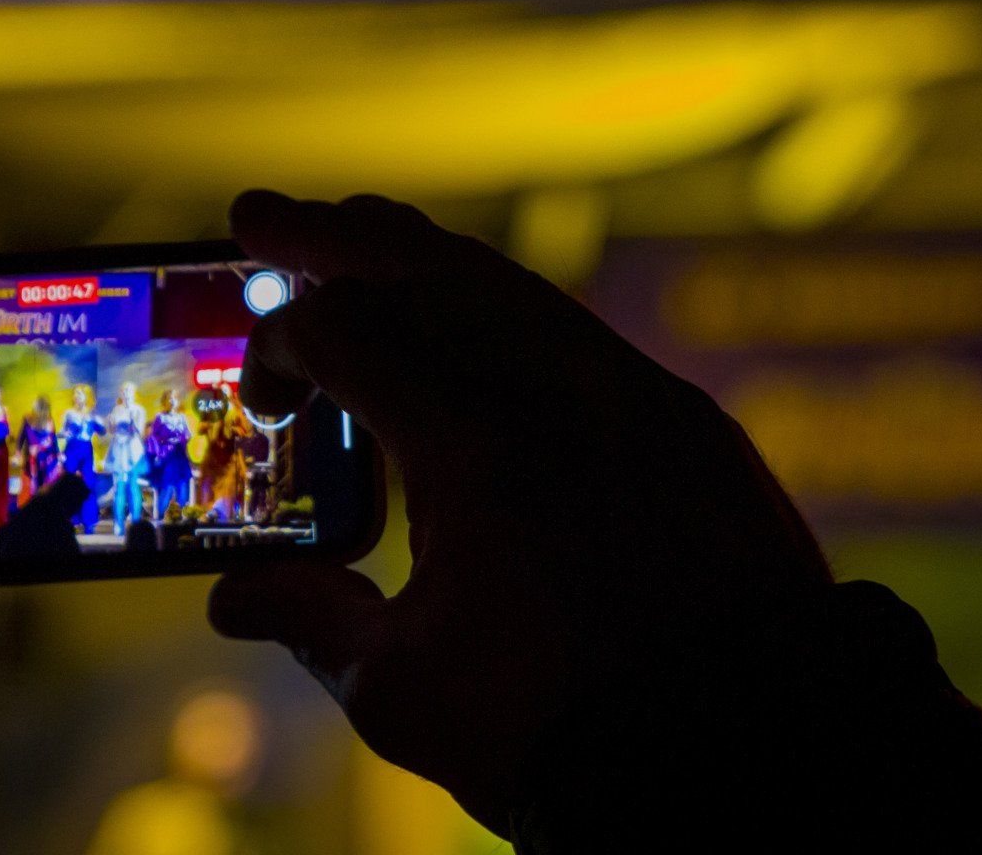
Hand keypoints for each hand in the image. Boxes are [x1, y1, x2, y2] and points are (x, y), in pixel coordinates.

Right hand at [207, 192, 829, 833]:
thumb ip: (309, 620)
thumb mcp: (404, 691)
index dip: (280, 350)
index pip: (345, 334)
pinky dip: (507, 308)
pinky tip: (477, 323)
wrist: (747, 762)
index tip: (264, 402)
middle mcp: (556, 390)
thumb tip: (234, 600)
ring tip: (365, 243)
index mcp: (471, 446)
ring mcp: (633, 395)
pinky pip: (578, 331)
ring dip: (423, 259)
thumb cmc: (567, 733)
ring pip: (508, 285)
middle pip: (422, 268)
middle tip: (264, 220)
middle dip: (331, 239)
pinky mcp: (689, 422)